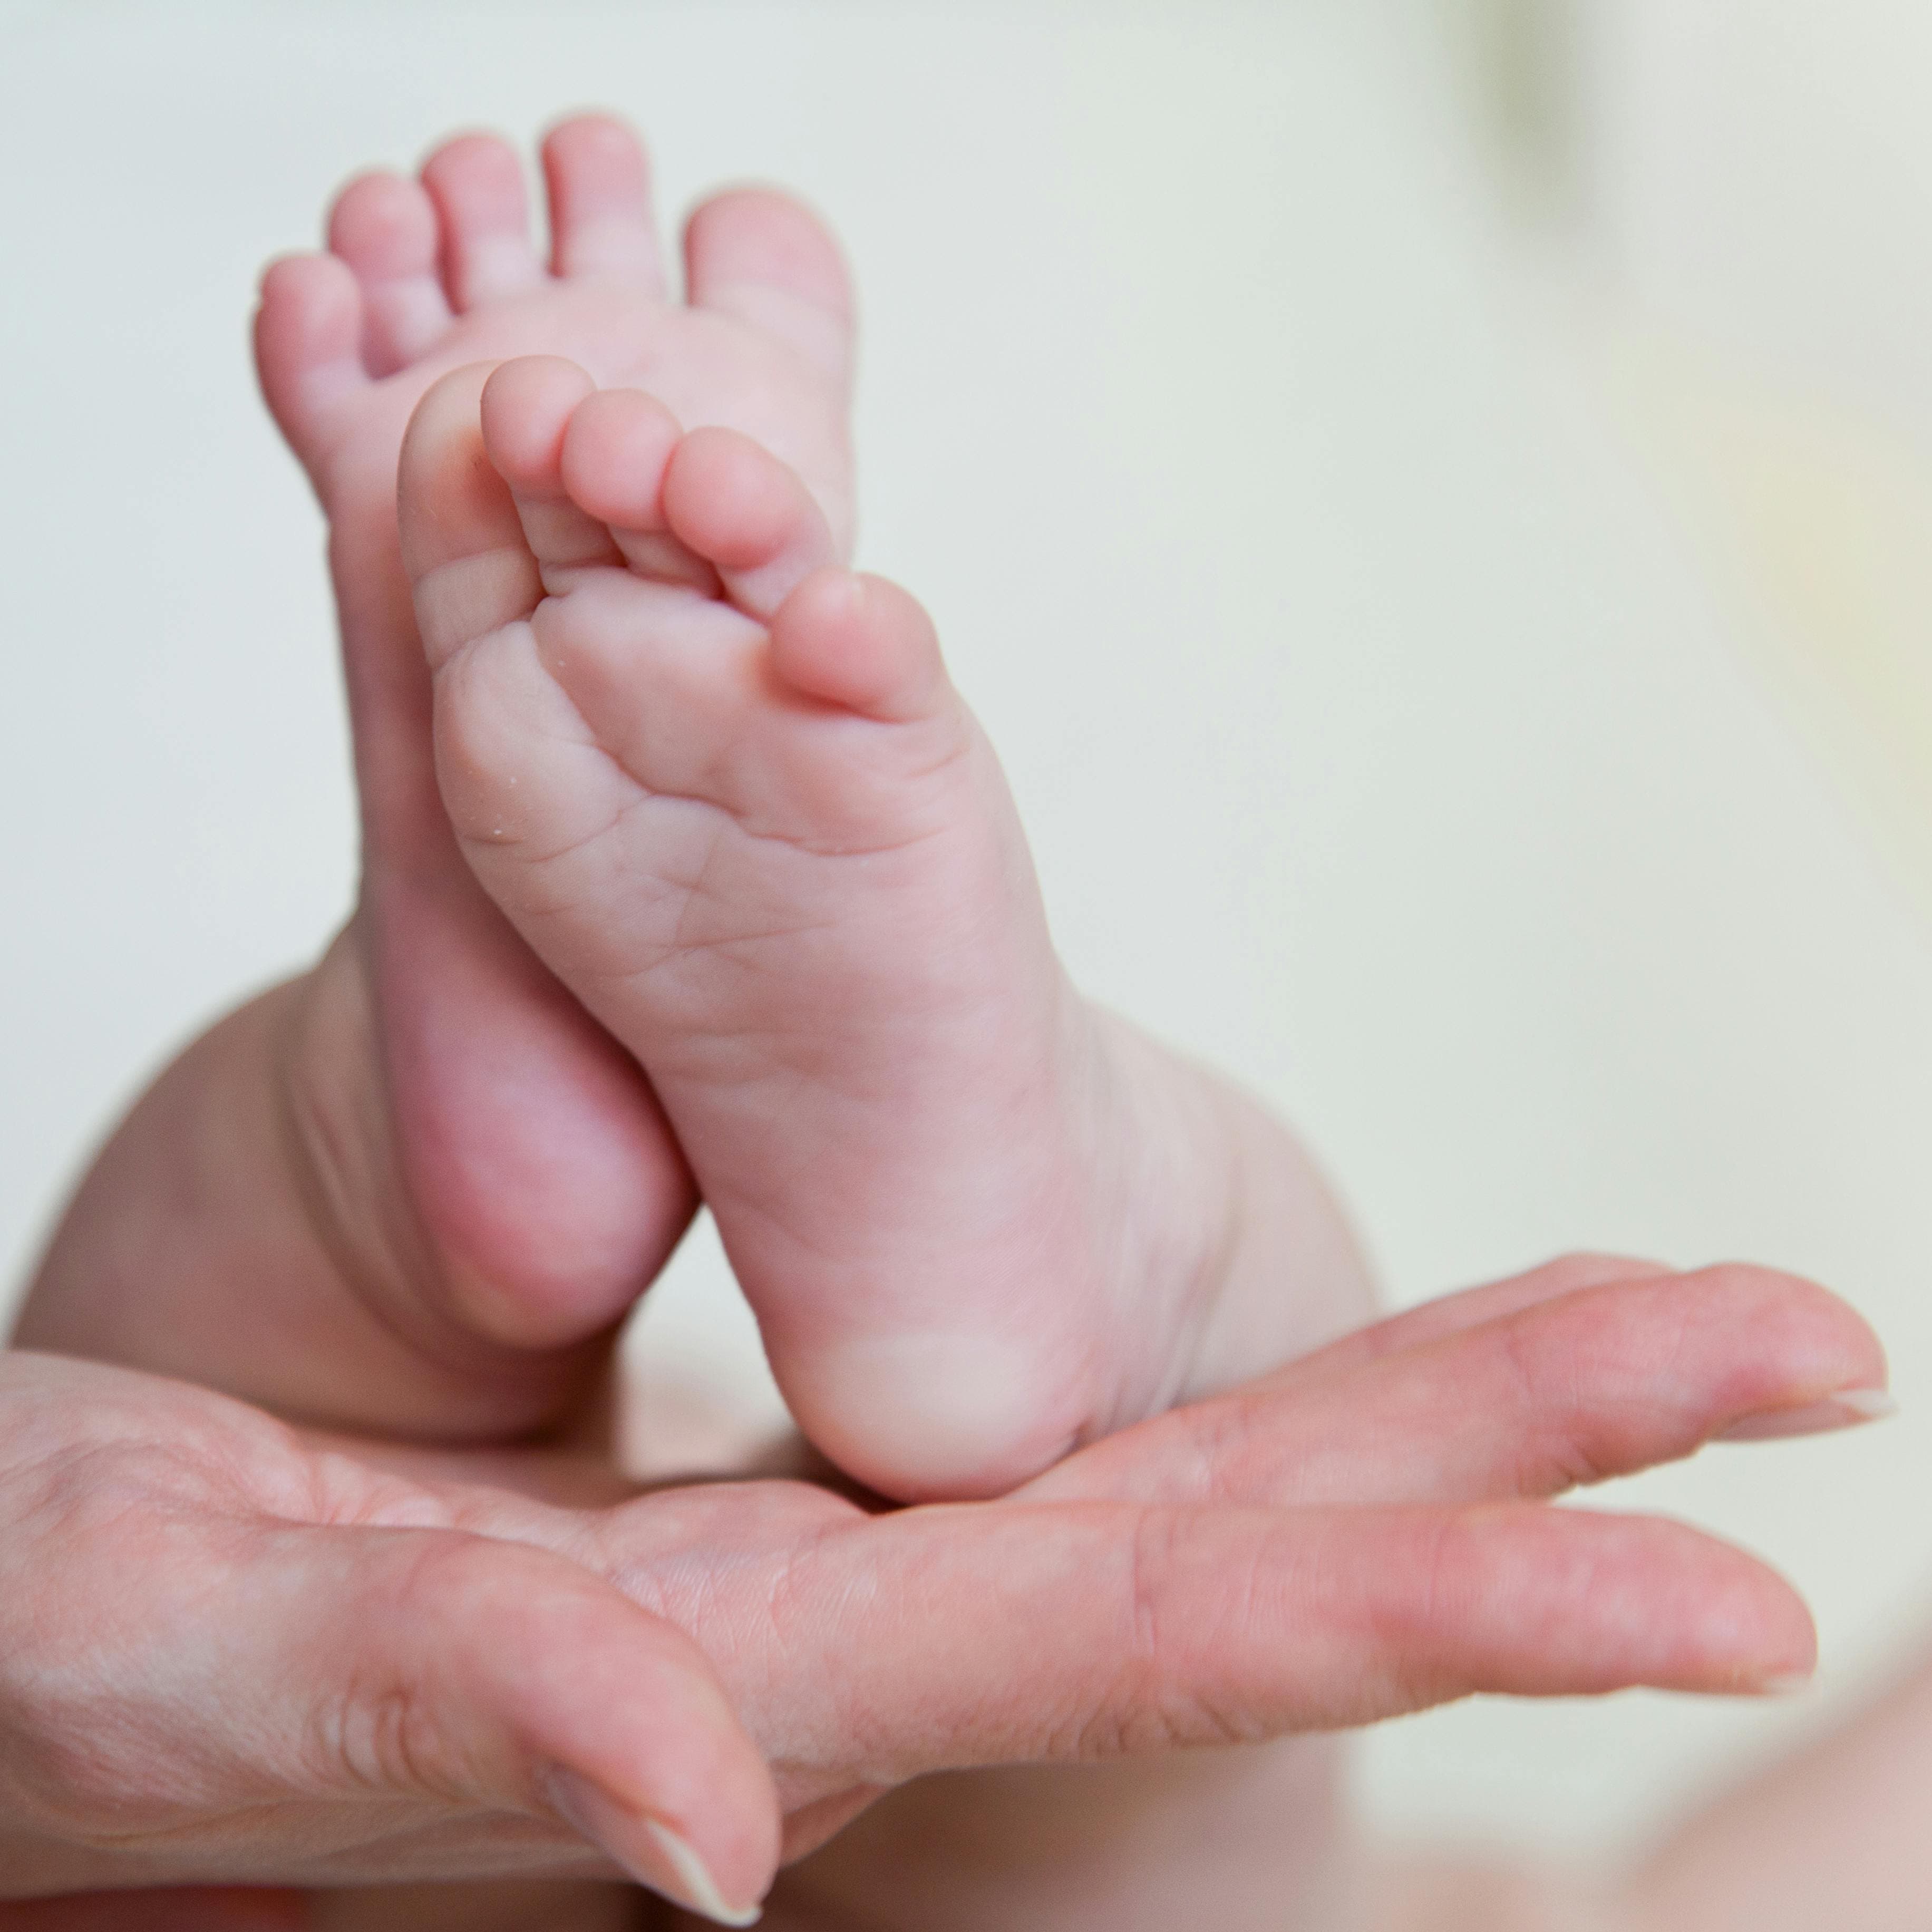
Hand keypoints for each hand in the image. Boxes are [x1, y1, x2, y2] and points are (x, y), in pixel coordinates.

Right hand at [5, 1255, 1882, 1926]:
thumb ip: (466, 1723)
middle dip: (1550, 1448)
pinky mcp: (771, 1522)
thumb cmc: (73, 1661)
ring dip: (1464, 1406)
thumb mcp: (208, 1660)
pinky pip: (1086, 1460)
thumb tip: (709, 1821)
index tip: (1719, 1557)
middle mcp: (847, 1635)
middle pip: (1266, 1535)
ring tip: (1694, 1327)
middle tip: (1815, 1348)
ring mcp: (830, 1575)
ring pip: (1216, 1482)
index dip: (1452, 1593)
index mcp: (761, 1674)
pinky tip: (1438, 1396)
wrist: (27, 1643)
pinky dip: (1286, 1421)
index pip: (1170, 1625)